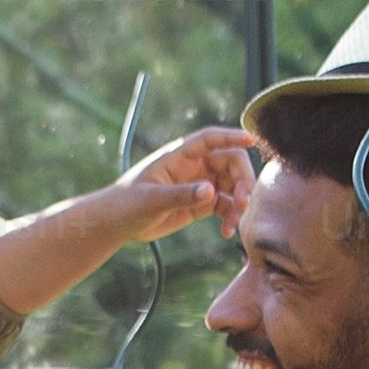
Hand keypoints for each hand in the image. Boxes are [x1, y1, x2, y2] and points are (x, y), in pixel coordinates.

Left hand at [108, 125, 262, 243]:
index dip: (231, 136)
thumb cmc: (128, 203)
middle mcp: (194, 166)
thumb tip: (211, 191)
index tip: (250, 139)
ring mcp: (200, 184)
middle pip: (231, 162)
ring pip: (233, 186)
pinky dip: (231, 217)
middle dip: (243, 180)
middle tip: (243, 202)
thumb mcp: (152, 200)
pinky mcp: (201, 203)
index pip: (211, 139)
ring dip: (239, 203)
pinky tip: (226, 232)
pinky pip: (225, 206)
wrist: (118, 223)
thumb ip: (181, 195)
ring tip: (233, 224)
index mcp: (179, 155)